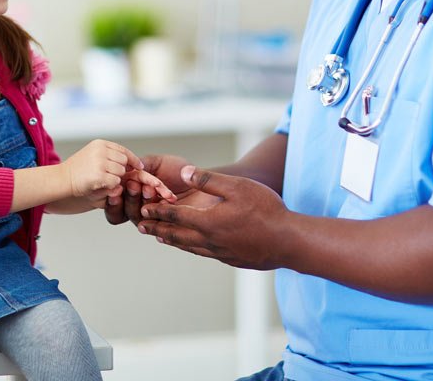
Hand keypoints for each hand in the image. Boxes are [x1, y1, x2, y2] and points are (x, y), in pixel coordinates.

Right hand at [61, 139, 142, 197]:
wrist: (61, 179)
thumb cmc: (77, 170)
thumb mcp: (92, 155)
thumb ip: (109, 156)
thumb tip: (131, 164)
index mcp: (100, 144)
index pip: (123, 150)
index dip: (133, 159)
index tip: (139, 166)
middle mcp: (101, 150)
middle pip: (124, 161)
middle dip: (122, 170)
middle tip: (113, 176)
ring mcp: (100, 162)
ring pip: (121, 172)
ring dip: (116, 178)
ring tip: (103, 180)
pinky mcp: (99, 175)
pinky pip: (115, 182)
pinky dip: (111, 185)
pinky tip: (101, 184)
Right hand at [105, 154, 194, 224]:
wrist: (205, 181)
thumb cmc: (182, 172)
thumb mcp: (157, 162)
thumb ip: (139, 165)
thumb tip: (124, 171)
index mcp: (134, 194)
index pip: (115, 200)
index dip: (112, 197)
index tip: (116, 187)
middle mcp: (140, 209)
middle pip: (122, 212)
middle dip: (127, 197)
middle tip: (134, 185)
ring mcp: (153, 220)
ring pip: (136, 219)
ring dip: (139, 203)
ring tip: (149, 189)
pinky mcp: (168, 229)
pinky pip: (156, 227)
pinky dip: (156, 215)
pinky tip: (160, 203)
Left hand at [137, 166, 287, 269]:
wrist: (289, 242)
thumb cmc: (266, 210)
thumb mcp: (237, 187)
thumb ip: (210, 180)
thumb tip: (184, 173)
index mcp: (207, 222)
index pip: (175, 217)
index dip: (158, 212)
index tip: (144, 211)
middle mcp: (209, 240)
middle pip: (177, 235)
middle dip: (158, 229)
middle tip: (142, 227)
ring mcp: (220, 252)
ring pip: (189, 246)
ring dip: (172, 241)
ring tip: (161, 238)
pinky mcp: (231, 259)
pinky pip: (204, 253)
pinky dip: (191, 248)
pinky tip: (193, 246)